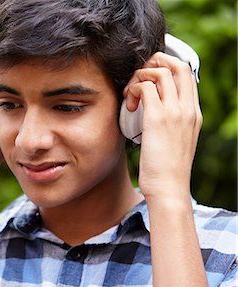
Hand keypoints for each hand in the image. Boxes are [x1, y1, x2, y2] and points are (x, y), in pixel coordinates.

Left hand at [123, 52, 201, 203]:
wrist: (169, 188)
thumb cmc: (166, 168)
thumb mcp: (176, 139)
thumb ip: (170, 121)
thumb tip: (151, 108)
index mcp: (194, 113)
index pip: (186, 74)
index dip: (166, 66)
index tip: (148, 78)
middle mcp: (188, 108)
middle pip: (177, 65)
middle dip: (154, 62)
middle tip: (138, 78)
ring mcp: (175, 112)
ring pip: (159, 72)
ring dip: (139, 77)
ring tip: (131, 96)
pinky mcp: (158, 118)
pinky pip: (145, 87)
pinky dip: (133, 90)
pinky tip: (129, 106)